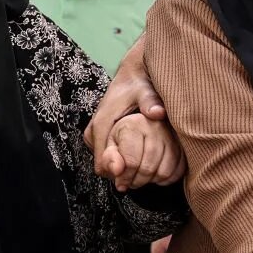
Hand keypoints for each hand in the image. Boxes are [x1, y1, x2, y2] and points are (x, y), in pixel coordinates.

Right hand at [86, 40, 166, 175]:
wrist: (133, 73)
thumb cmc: (140, 83)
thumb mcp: (146, 90)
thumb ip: (150, 102)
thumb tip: (157, 113)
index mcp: (103, 123)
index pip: (103, 162)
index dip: (118, 173)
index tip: (135, 178)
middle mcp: (95, 129)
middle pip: (102, 165)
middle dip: (120, 173)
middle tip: (142, 174)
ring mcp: (95, 132)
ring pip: (103, 161)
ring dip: (120, 167)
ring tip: (141, 166)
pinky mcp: (100, 134)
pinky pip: (106, 155)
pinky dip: (119, 159)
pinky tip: (136, 158)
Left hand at [103, 111, 183, 191]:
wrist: (140, 123)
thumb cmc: (123, 135)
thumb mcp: (108, 144)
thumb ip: (108, 158)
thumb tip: (116, 170)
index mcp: (133, 125)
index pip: (131, 162)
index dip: (124, 178)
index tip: (120, 183)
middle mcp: (155, 127)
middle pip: (148, 168)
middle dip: (136, 181)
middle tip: (130, 182)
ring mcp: (172, 136)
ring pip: (164, 172)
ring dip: (151, 181)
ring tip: (141, 177)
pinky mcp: (182, 144)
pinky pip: (178, 171)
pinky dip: (166, 179)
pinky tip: (154, 174)